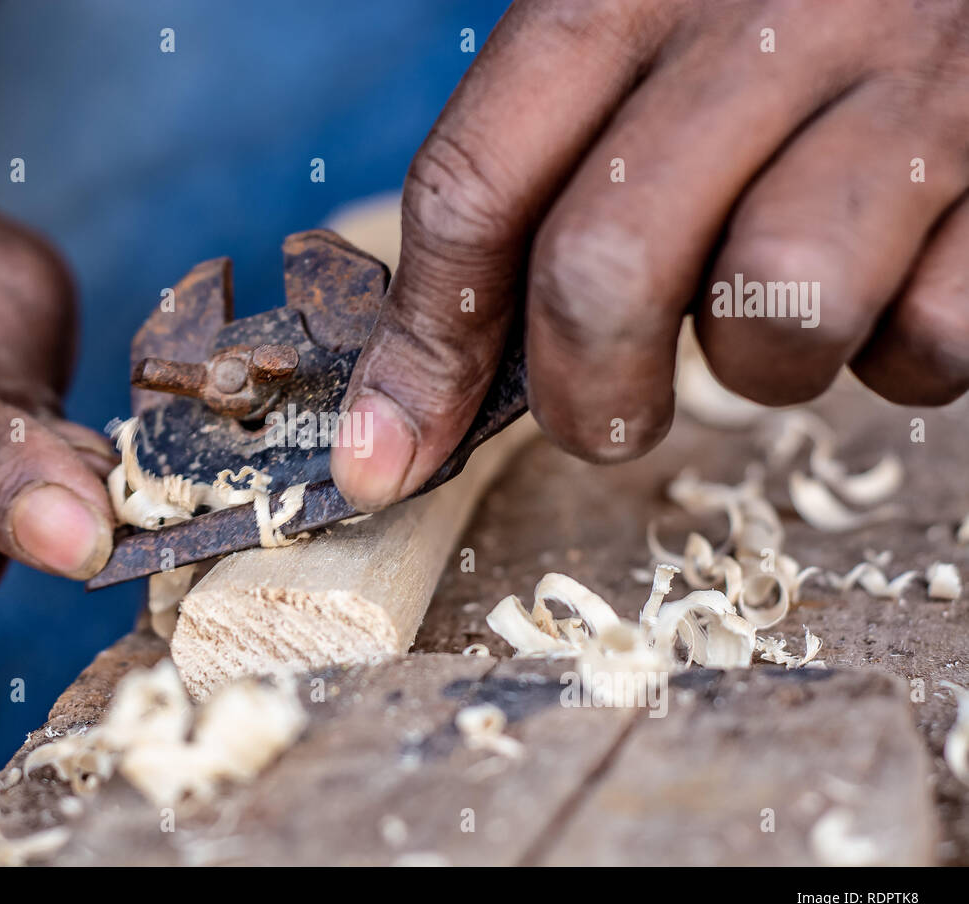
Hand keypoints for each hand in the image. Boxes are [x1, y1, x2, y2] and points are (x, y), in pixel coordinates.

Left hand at [334, 0, 968, 510]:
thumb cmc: (781, 24)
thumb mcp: (640, 61)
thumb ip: (540, 187)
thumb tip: (418, 398)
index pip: (474, 187)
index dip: (420, 351)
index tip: (387, 460)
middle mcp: (766, 18)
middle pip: (603, 271)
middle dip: (586, 398)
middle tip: (607, 415)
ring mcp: (907, 83)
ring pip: (778, 313)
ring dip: (760, 369)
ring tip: (779, 310)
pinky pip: (929, 338)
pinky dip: (898, 357)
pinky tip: (899, 283)